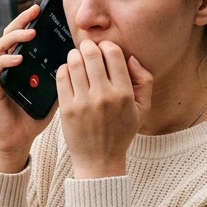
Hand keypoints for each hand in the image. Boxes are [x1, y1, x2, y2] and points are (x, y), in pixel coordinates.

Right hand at [0, 5, 55, 172]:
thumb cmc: (34, 115)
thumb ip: (63, 76)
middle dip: (22, 19)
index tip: (45, 9)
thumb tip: (82, 60)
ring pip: (1, 46)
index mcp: (23, 62)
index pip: (26, 35)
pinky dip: (5, 61)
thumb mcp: (55, 92)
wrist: (17, 139)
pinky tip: (17, 59)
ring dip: (15, 36)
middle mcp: (9, 64)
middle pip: (11, 33)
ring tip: (29, 33)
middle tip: (35, 10)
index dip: (32, 20)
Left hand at [56, 40, 151, 178]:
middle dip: (88, 46)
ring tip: (78, 59)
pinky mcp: (67, 108)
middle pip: (91, 54)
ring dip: (75, 56)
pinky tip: (70, 73)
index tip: (104, 49)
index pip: (113, 53)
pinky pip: (62, 77)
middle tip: (87, 49)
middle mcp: (104, 96)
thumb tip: (131, 58)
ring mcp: (83, 102)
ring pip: (74, 62)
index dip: (107, 45)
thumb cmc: (121, 132)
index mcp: (124, 93)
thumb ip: (144, 80)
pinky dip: (64, 69)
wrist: (100, 160)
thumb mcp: (143, 109)